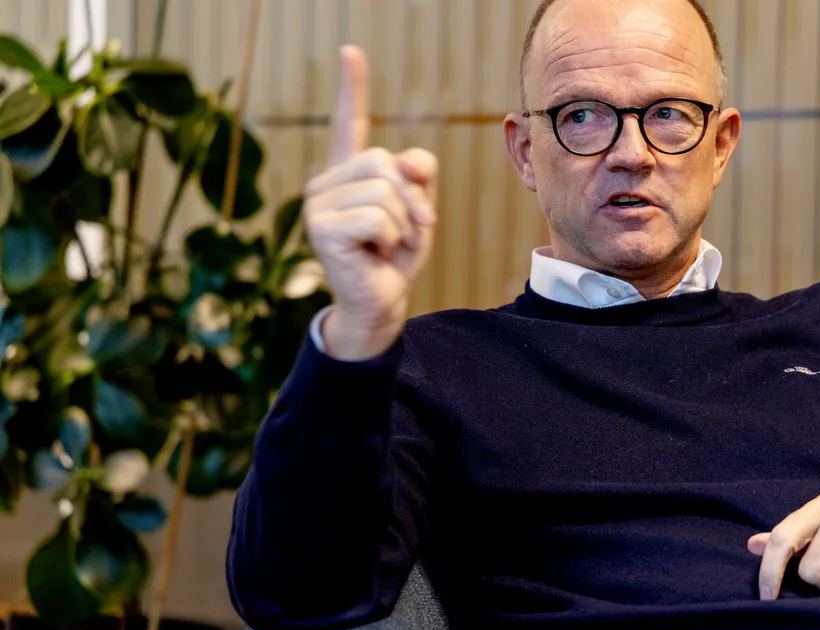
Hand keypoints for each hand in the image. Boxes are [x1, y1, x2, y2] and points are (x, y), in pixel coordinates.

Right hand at [304, 45, 438, 360]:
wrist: (381, 303)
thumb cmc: (397, 257)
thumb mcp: (419, 210)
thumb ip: (418, 177)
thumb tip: (408, 165)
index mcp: (349, 174)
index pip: (349, 124)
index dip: (351, 89)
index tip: (350, 52)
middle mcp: (327, 183)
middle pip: (385, 162)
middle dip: (412, 201)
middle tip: (407, 233)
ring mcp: (318, 204)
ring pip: (385, 191)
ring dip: (403, 225)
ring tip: (388, 246)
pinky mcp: (321, 227)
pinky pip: (378, 216)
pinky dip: (391, 239)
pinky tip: (375, 254)